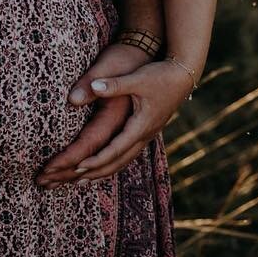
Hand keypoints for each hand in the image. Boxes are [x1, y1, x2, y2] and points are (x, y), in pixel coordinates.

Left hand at [70, 60, 194, 180]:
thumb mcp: (137, 79)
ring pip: (125, 160)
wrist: (183, 76)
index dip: (97, 160)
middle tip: (75, 180)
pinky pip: (129, 153)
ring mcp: (147, 134)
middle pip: (119, 161)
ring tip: (86, 179)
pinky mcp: (147, 130)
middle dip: (97, 172)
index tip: (78, 166)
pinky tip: (106, 163)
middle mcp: (145, 135)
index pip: (116, 150)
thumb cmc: (160, 76)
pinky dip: (115, 161)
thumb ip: (114, 84)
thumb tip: (93, 86)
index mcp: (141, 126)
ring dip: (105, 170)